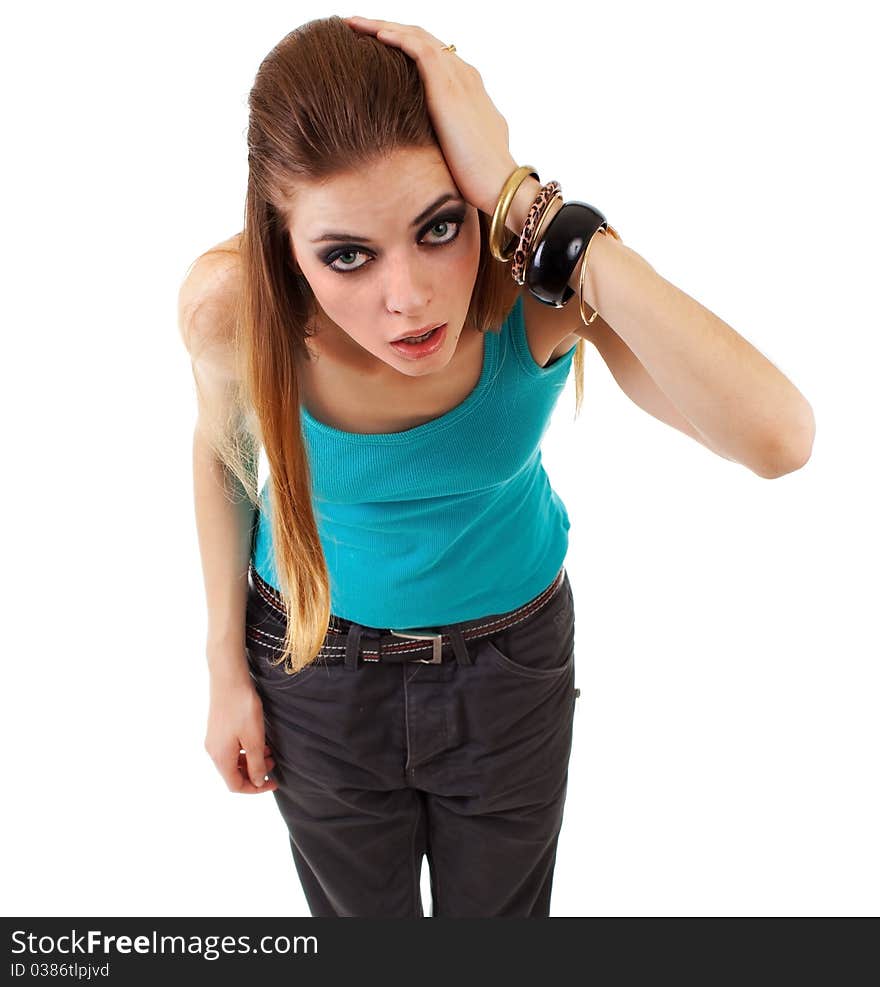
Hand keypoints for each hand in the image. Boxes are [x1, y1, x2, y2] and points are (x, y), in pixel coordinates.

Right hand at [205, 676, 277, 793]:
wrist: (229, 679)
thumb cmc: (242, 708)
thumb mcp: (255, 739)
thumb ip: (256, 764)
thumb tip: (258, 782)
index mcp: (221, 758)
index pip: (236, 785)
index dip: (256, 788)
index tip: (273, 782)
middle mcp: (213, 752)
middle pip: (233, 774)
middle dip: (255, 773)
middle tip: (273, 762)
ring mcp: (213, 740)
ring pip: (233, 761)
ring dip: (251, 761)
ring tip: (269, 751)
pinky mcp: (216, 730)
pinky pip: (231, 749)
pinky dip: (245, 750)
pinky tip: (258, 740)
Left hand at [343, 15, 518, 215]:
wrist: (499, 185)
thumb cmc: (481, 177)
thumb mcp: (462, 148)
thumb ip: (446, 134)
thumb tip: (431, 144)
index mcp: (468, 88)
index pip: (431, 55)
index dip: (402, 45)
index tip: (373, 45)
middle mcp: (464, 75)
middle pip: (421, 39)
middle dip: (387, 28)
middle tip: (356, 26)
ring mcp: (458, 78)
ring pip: (417, 36)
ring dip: (382, 26)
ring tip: (354, 23)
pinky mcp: (448, 88)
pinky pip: (419, 49)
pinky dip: (397, 38)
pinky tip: (375, 36)